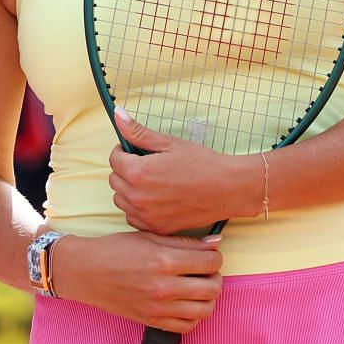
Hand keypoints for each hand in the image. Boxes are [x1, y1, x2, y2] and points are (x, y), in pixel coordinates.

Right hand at [50, 230, 221, 332]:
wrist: (85, 272)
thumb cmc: (115, 250)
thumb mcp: (148, 237)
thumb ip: (184, 242)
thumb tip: (214, 244)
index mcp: (164, 260)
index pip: (211, 262)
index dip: (214, 257)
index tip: (207, 256)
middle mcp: (164, 286)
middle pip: (213, 288)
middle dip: (215, 277)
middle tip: (205, 272)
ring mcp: (158, 307)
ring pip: (205, 310)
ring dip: (208, 298)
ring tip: (198, 288)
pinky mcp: (152, 321)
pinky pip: (187, 326)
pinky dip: (194, 316)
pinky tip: (186, 303)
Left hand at [109, 108, 261, 234]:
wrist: (228, 188)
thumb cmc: (202, 163)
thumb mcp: (169, 143)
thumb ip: (138, 132)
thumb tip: (117, 115)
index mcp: (138, 172)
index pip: (114, 159)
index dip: (124, 151)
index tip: (138, 151)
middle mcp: (138, 197)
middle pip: (115, 180)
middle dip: (126, 170)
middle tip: (147, 165)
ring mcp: (146, 215)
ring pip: (121, 200)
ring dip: (129, 190)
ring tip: (152, 182)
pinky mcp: (156, 228)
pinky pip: (133, 217)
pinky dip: (139, 209)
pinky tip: (155, 199)